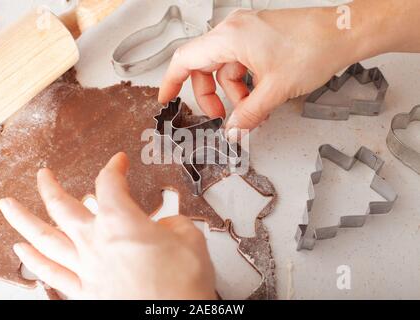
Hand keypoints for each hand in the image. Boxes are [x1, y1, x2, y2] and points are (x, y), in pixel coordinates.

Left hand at [0, 152, 215, 299]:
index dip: (114, 167)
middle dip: (50, 187)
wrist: (174, 318)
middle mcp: (96, 241)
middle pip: (62, 206)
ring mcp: (86, 267)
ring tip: (9, 206)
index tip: (119, 162)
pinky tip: (22, 251)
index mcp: (121, 221)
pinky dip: (33, 260)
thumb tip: (166, 225)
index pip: (110, 183)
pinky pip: (51, 273)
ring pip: (45, 238)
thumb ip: (174, 224)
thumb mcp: (190, 240)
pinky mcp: (85, 292)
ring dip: (23, 219)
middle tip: (43, 175)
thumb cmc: (182, 284)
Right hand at [159, 1, 415, 134]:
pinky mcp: (259, 38)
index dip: (171, 82)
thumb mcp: (274, 90)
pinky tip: (261, 99)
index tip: (166, 99)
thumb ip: (248, 115)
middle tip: (221, 117)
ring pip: (225, 69)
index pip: (185, 59)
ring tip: (254, 111)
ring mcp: (246, 32)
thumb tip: (232, 130)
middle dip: (210, 96)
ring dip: (234, 94)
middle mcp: (233, 31)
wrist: (343, 33)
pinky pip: (241, 64)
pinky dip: (246, 84)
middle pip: (204, 67)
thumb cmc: (312, 48)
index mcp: (229, 38)